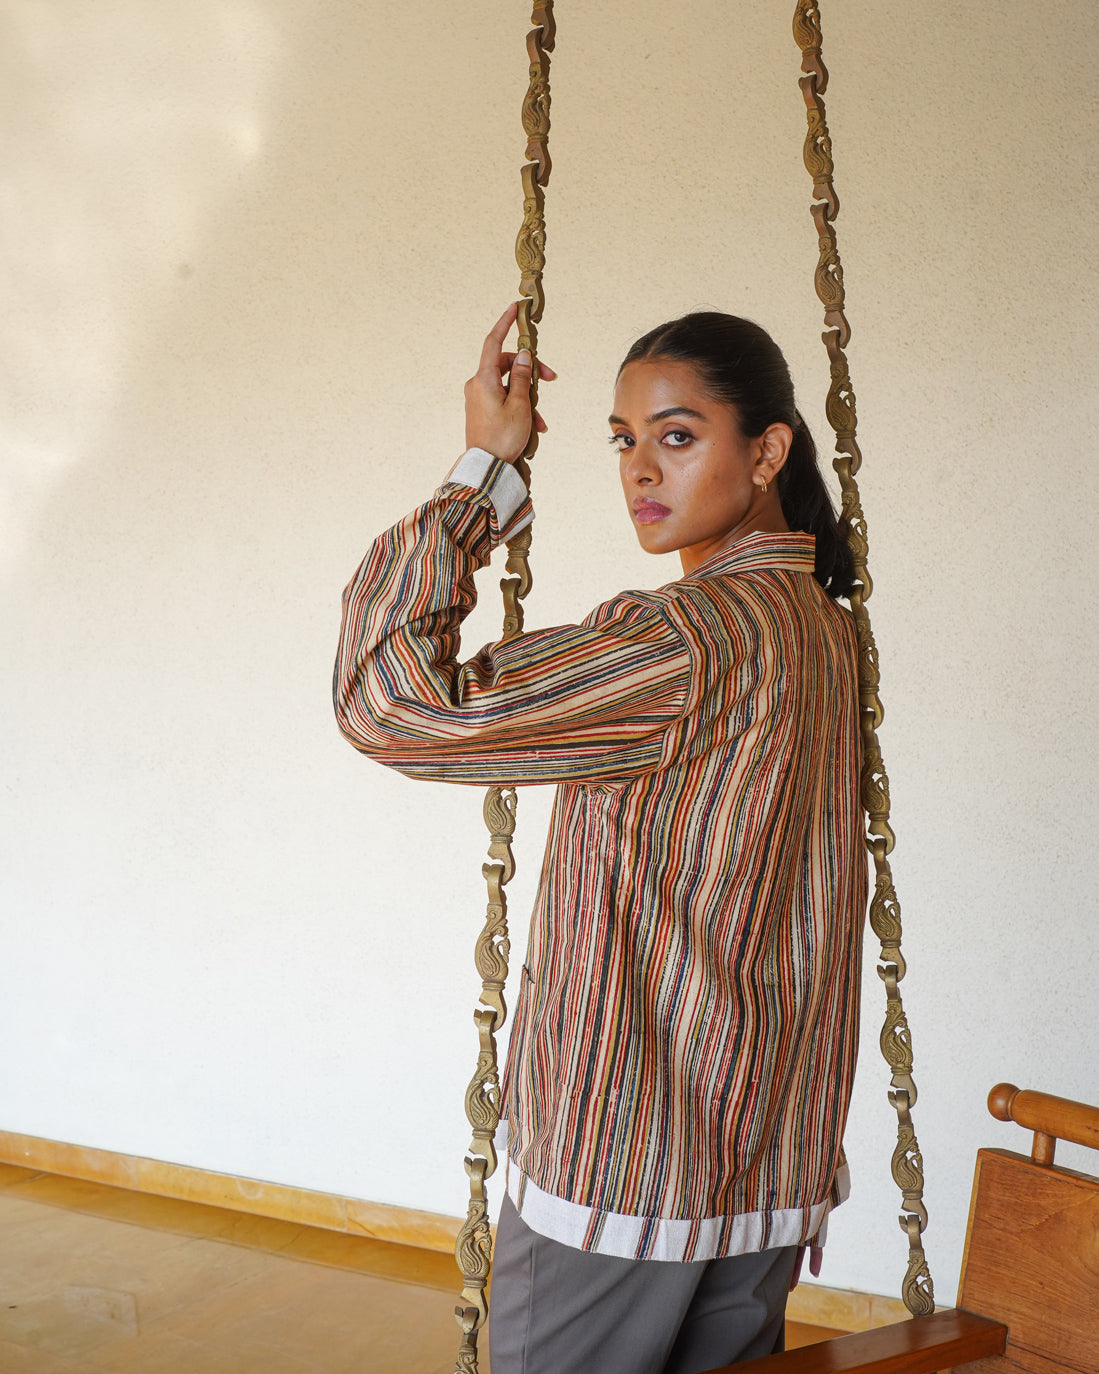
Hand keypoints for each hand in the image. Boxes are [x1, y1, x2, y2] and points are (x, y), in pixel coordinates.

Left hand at [464, 303, 556, 464]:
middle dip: (529, 371)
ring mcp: (478, 398)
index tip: (514, 309)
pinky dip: (519, 408)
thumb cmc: (502, 437)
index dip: (505, 323)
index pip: (493, 342)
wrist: (486, 468)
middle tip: (550, 379)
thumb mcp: (519, 404)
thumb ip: (521, 376)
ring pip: (507, 386)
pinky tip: (534, 427)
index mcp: (483, 379)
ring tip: (540, 419)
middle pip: (506, 365)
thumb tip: (522, 355)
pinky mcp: (481, 411)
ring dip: (527, 397)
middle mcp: (477, 385)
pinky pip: (503, 400)